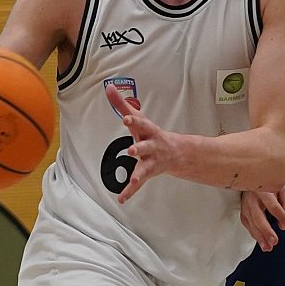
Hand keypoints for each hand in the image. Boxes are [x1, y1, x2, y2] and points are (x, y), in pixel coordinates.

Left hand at [104, 85, 181, 201]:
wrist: (176, 152)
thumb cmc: (151, 133)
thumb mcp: (138, 118)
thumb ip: (121, 104)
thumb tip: (109, 87)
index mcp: (148, 131)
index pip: (141, 123)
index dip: (134, 119)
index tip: (126, 117)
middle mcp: (151, 146)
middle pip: (145, 146)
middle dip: (139, 148)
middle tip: (132, 150)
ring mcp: (151, 161)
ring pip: (145, 167)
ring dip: (139, 173)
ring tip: (133, 179)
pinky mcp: (147, 173)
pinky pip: (139, 183)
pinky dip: (130, 191)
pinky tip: (122, 198)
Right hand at [240, 187, 284, 252]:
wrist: (254, 181)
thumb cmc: (271, 186)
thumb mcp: (283, 191)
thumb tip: (284, 226)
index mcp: (263, 190)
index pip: (274, 206)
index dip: (283, 217)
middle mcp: (252, 199)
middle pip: (258, 217)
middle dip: (266, 230)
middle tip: (274, 241)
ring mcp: (245, 207)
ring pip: (252, 224)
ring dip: (260, 237)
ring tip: (269, 248)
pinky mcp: (243, 213)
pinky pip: (249, 227)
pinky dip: (256, 236)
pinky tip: (263, 243)